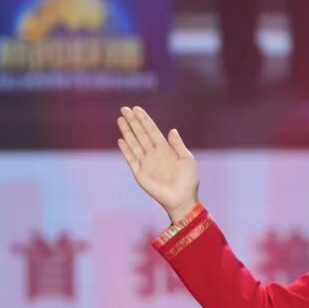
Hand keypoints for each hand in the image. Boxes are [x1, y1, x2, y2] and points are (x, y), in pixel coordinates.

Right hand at [115, 106, 199, 220]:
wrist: (182, 199)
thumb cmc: (188, 180)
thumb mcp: (187, 159)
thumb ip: (178, 144)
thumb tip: (171, 130)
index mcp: (165, 149)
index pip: (152, 130)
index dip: (144, 119)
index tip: (136, 108)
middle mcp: (153, 154)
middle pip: (140, 134)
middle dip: (133, 121)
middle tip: (124, 108)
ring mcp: (146, 163)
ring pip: (134, 143)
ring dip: (127, 131)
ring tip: (120, 119)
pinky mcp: (140, 173)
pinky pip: (131, 159)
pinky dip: (126, 150)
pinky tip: (121, 139)